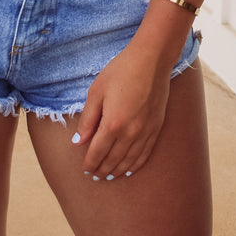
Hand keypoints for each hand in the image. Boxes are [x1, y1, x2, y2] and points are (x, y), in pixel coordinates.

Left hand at [74, 41, 171, 179]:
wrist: (151, 59)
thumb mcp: (97, 91)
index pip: (97, 153)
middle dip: (101, 170)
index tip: (84, 170)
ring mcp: (145, 132)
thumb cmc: (121, 71)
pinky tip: (130, 169)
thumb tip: (78, 142)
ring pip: (129, 161)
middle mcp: (130, 133)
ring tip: (108, 176)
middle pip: (113, 160)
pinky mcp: (156, 127)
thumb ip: (87, 119)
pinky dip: (135, 165)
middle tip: (94, 176)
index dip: (89, 164)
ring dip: (117, 171)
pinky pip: (145, 154)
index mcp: (112, 124)